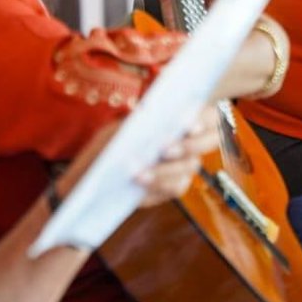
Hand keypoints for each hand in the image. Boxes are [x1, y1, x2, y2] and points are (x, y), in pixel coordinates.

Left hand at [56, 112, 213, 209]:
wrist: (92, 179)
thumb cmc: (107, 148)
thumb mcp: (117, 129)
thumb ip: (137, 122)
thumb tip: (149, 114)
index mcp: (180, 121)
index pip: (208, 116)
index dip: (204, 118)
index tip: (187, 125)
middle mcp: (189, 142)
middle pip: (208, 141)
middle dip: (188, 145)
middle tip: (164, 149)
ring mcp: (184, 166)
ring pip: (189, 166)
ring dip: (165, 168)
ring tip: (139, 172)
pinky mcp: (174, 187)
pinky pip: (176, 187)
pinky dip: (157, 184)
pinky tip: (139, 182)